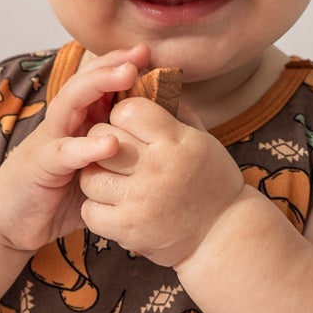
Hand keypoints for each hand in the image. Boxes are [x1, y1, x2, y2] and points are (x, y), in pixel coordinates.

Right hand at [0, 44, 153, 252]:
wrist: (12, 220)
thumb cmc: (59, 195)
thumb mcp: (96, 169)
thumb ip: (120, 154)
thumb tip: (163, 144)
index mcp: (77, 121)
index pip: (98, 84)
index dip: (121, 65)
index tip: (149, 52)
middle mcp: (62, 123)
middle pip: (84, 82)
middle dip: (112, 64)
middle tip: (141, 52)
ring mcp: (49, 141)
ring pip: (71, 103)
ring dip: (98, 86)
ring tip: (127, 75)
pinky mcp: (40, 166)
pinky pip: (65, 152)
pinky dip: (87, 146)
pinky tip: (111, 142)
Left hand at [76, 95, 246, 265]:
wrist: (224, 235)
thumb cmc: (211, 181)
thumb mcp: (201, 139)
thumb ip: (173, 109)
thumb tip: (148, 77)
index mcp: (177, 140)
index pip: (128, 109)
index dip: (123, 115)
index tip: (131, 128)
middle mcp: (157, 168)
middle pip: (101, 137)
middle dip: (104, 143)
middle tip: (118, 155)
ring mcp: (140, 199)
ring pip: (90, 174)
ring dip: (97, 176)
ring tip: (115, 182)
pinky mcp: (127, 228)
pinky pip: (89, 209)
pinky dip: (97, 208)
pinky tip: (115, 206)